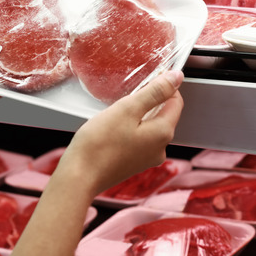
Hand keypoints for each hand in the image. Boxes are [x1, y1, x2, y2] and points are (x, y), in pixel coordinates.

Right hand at [57, 71, 184, 198]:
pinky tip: (112, 130)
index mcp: (163, 133)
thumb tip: (176, 78)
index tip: (147, 79)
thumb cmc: (98, 144)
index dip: (165, 86)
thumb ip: (154, 92)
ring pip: (149, 127)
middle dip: (148, 102)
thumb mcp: (127, 109)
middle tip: (125, 98)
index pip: (176, 102)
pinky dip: (129, 130)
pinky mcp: (134, 164)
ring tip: (115, 115)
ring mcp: (147, 159)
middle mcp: (160, 149)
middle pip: (163, 115)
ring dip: (137, 116)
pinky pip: (138, 140)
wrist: (79, 177)